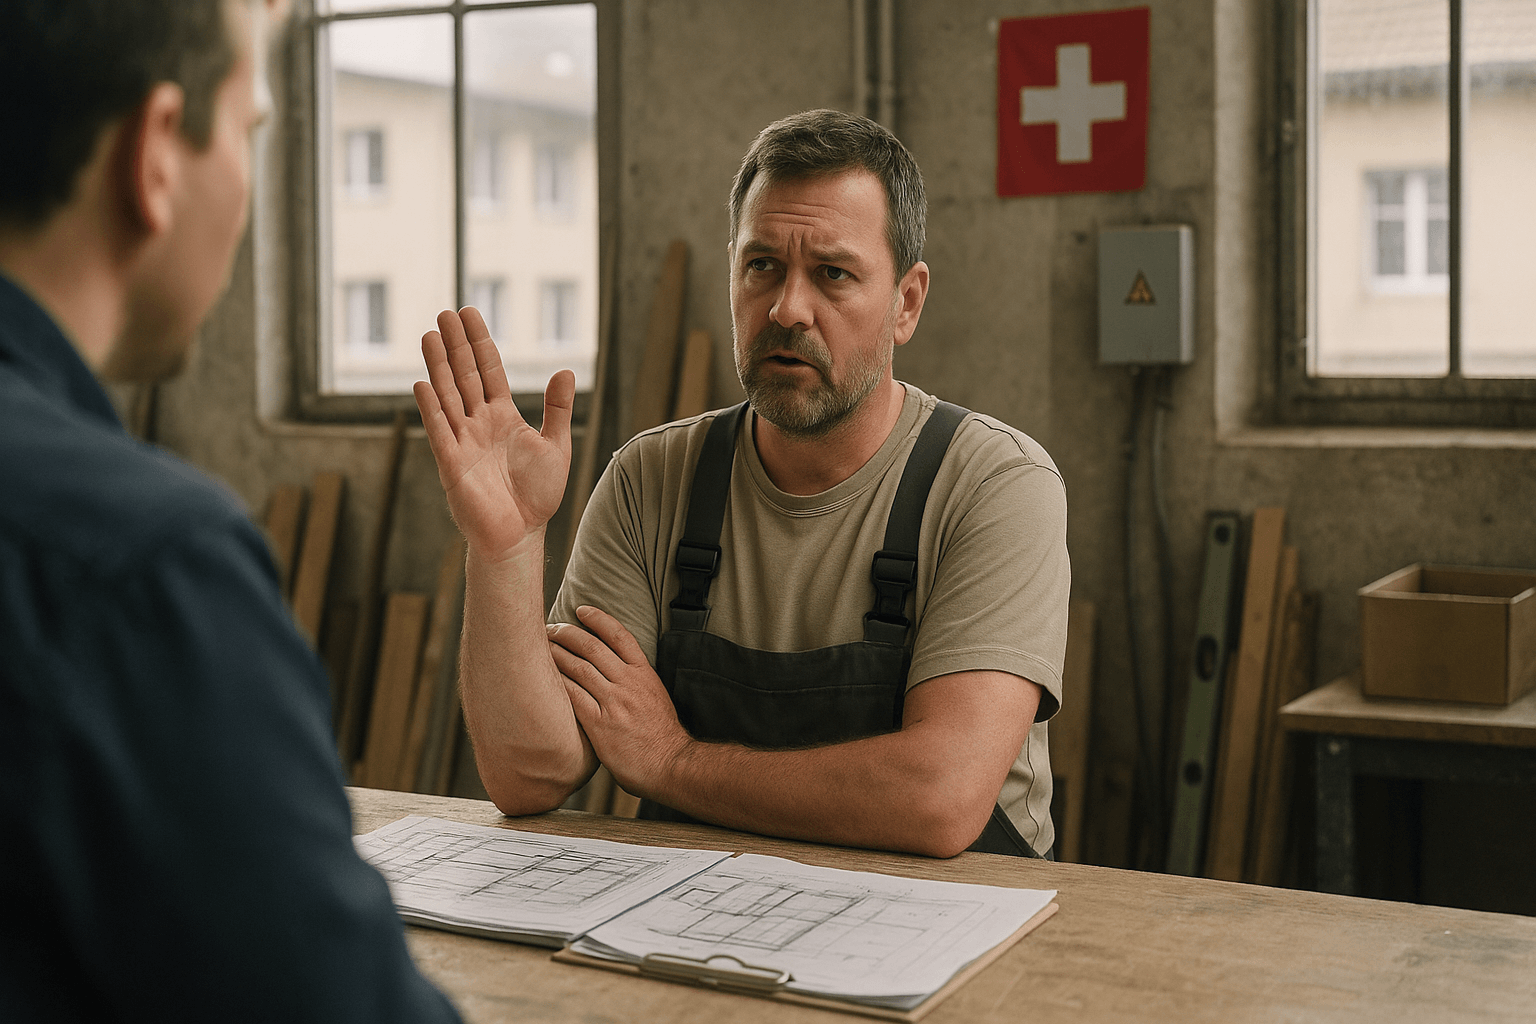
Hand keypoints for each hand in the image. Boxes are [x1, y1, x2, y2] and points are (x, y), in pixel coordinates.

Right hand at [413, 306, 574, 559]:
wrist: (520, 535)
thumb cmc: (536, 496)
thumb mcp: (556, 446)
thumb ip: (558, 410)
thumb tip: (565, 370)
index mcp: (503, 417)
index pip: (489, 371)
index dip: (480, 342)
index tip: (470, 313)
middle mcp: (479, 424)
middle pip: (464, 375)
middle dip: (456, 344)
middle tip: (445, 312)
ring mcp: (462, 441)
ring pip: (448, 395)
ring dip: (439, 365)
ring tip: (430, 334)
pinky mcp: (452, 463)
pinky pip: (440, 430)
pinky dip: (432, 407)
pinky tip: (424, 382)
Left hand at [549, 606, 689, 797]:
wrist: (670, 764)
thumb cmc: (662, 735)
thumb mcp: (656, 696)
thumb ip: (635, 682)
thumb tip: (613, 670)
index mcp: (644, 674)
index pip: (620, 636)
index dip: (599, 619)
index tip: (581, 610)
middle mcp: (628, 683)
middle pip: (593, 647)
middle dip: (567, 633)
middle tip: (551, 629)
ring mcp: (614, 702)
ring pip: (579, 668)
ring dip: (556, 654)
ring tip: (541, 649)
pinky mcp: (600, 723)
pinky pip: (573, 696)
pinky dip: (556, 683)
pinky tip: (543, 679)